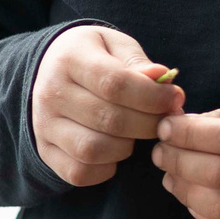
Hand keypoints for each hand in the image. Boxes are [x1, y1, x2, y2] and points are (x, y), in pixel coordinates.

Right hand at [29, 24, 182, 187]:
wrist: (48, 71)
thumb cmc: (93, 56)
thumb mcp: (115, 45)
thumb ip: (137, 62)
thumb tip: (162, 79)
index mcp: (70, 59)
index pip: (115, 84)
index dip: (152, 96)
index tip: (175, 98)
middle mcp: (51, 93)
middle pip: (109, 120)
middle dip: (148, 124)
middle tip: (164, 120)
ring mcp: (44, 126)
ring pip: (93, 150)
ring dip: (127, 147)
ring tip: (137, 133)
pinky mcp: (46, 152)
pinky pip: (79, 173)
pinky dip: (105, 168)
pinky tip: (116, 149)